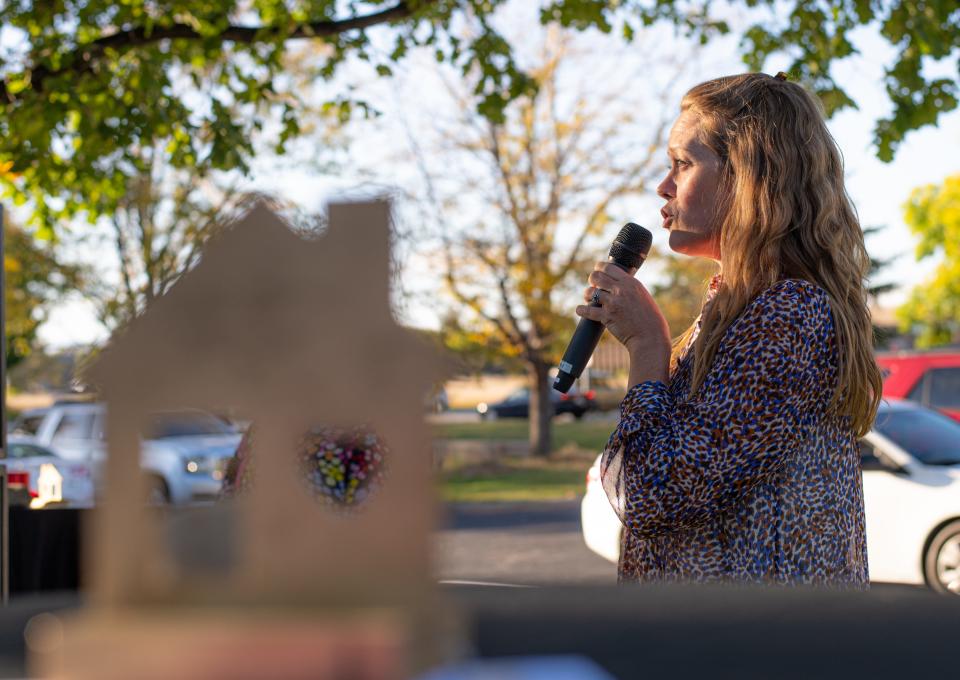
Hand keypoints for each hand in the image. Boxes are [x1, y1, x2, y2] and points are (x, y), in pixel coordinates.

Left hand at [576, 262, 671, 379]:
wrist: (650, 336)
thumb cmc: (649, 318)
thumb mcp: (642, 295)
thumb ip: (630, 287)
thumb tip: (619, 279)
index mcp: (631, 282)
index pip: (609, 267)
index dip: (599, 268)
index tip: (597, 272)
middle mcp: (621, 290)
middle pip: (596, 276)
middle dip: (592, 281)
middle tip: (593, 287)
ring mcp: (613, 303)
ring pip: (590, 292)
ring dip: (587, 295)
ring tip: (589, 300)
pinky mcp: (607, 317)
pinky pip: (587, 311)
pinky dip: (581, 310)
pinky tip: (580, 310)